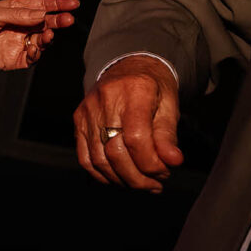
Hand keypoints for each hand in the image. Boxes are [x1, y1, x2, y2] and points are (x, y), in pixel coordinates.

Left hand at [0, 0, 78, 73]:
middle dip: (58, 21)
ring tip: (48, 34)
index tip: (73, 3)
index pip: (41, 5)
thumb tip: (42, 14)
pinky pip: (32, 57)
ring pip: (42, 40)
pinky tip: (34, 48)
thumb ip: (19, 15)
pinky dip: (36, 53)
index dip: (58, 3)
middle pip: (45, 23)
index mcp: (15, 10)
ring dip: (48, 37)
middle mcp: (19, 26)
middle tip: (68, 20)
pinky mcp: (13, 59)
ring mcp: (17, 42)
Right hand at [72, 54, 182, 191]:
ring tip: (142, 183)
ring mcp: (88, 111)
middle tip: (155, 183)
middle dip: (138, 177)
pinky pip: (85, 158)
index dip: (151, 163)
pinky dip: (102, 175)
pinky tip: (120, 178)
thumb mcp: (169, 106)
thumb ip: (168, 135)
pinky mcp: (78, 120)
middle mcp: (106, 99)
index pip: (136, 138)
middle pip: (115, 152)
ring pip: (99, 160)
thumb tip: (172, 161)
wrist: (128, 67)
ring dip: (122, 179)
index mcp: (134, 90)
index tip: (165, 172)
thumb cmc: (153, 88)